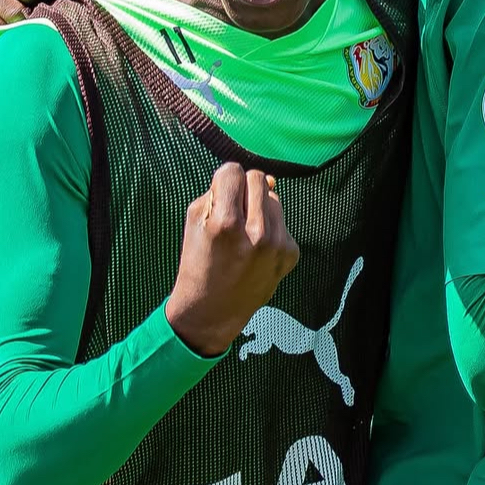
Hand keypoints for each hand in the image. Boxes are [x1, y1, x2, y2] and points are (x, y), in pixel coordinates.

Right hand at [165, 162, 298, 356]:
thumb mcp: (194, 221)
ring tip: (244, 233)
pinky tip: (256, 250)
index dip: (223, 179)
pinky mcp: (290, 254)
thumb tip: (257, 177)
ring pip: (274, 198)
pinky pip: (282, 222)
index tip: (220, 194)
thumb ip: (219, 190)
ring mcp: (277, 245)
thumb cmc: (198, 263)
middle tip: (233, 211)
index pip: (233, 171)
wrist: (211, 312)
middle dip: (244, 189)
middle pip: (258, 178)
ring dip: (259, 208)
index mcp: (225, 223)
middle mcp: (256, 233)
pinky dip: (270, 229)